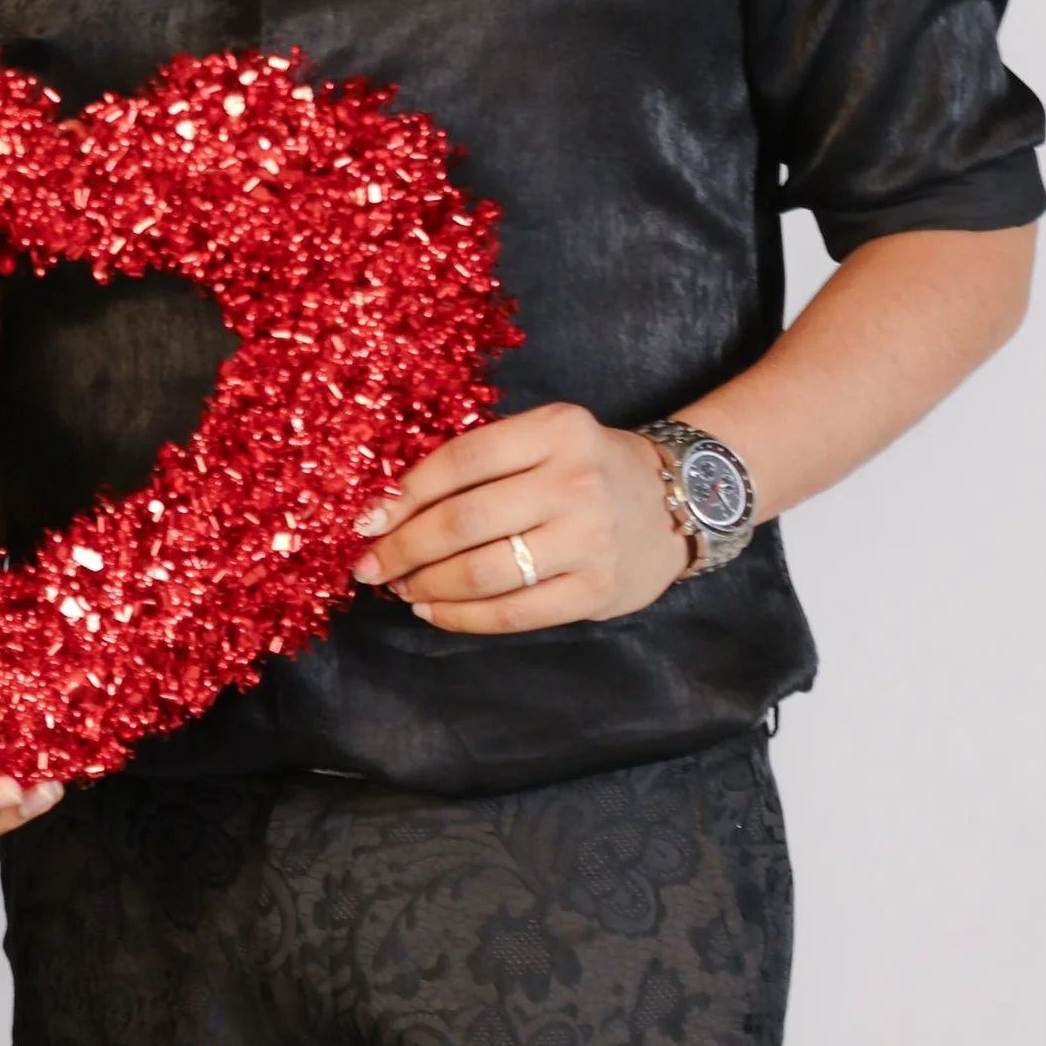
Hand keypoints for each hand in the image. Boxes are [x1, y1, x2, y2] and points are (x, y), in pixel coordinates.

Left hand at [352, 402, 688, 632]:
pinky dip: (460, 616)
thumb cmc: (588, 468)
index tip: (367, 520)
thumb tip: (389, 509)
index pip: (461, 460)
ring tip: (401, 587)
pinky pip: (511, 613)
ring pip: (482, 572)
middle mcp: (576, 482)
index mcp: (558, 429)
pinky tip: (434, 609)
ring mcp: (590, 540)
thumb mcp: (545, 439)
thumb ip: (481, 463)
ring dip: (426, 585)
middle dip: (403, 548)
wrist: (678, 503)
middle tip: (369, 564)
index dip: (404, 493)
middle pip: (463, 521)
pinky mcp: (596, 591)